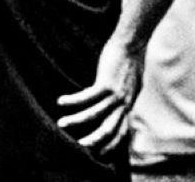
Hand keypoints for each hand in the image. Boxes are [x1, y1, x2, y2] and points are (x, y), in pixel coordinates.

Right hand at [56, 37, 144, 154]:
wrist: (133, 41)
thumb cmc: (130, 59)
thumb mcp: (132, 81)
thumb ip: (126, 94)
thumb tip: (122, 102)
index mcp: (130, 102)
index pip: (123, 129)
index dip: (112, 143)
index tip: (100, 152)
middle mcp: (125, 101)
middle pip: (109, 129)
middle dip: (93, 140)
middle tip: (79, 146)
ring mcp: (116, 93)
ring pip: (94, 115)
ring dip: (76, 121)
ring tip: (61, 123)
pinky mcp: (107, 82)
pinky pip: (86, 98)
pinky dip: (73, 101)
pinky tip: (61, 101)